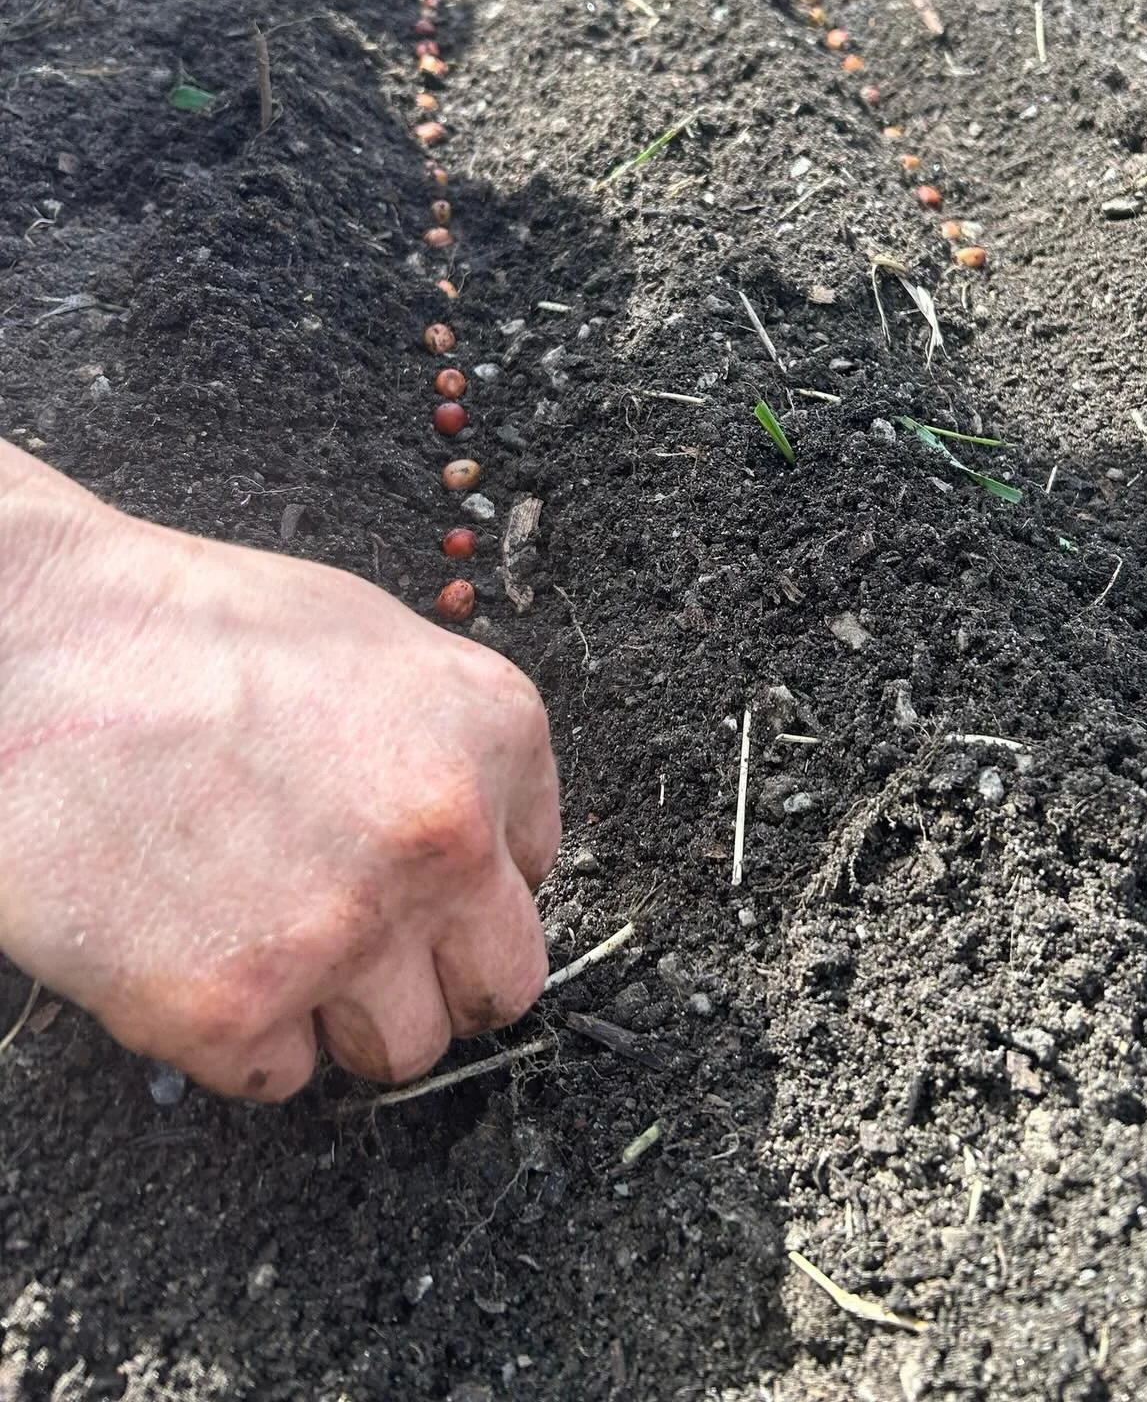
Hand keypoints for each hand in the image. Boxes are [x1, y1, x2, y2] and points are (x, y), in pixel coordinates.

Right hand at [0, 443, 559, 1099]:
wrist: (36, 652)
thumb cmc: (189, 632)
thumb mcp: (373, 643)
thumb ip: (447, 745)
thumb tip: (480, 832)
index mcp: (494, 734)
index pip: (534, 868)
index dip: (465, 880)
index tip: (410, 878)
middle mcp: (443, 839)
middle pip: (503, 983)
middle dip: (439, 976)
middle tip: (365, 947)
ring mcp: (345, 931)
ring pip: (402, 1049)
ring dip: (343, 1015)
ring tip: (261, 934)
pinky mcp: (235, 1008)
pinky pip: (278, 1076)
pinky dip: (236, 1035)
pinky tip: (188, 943)